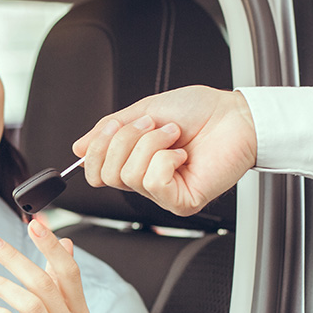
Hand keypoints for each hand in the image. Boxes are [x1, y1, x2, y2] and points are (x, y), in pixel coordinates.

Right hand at [72, 85, 257, 215]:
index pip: (94, 171)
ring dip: (151, 144)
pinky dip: (166, 159)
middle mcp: (146, 181)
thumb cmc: (198, 111)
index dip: (96, 148)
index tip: (114, 125)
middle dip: (126, 140)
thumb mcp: (143, 110)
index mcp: (135, 162)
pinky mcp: (182, 202)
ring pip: (129, 175)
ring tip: (173, 135)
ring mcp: (164, 194)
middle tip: (152, 125)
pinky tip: (183, 154)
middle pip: (106, 174)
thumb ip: (109, 130)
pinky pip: (153, 182)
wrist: (234, 115)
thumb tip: (78, 147)